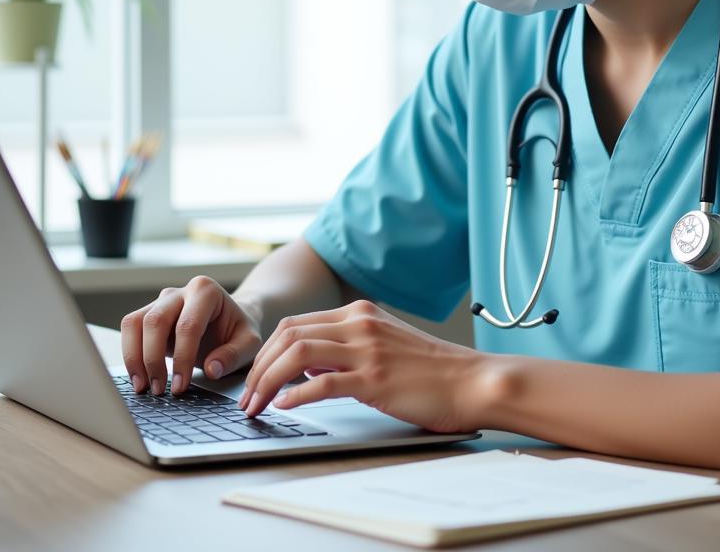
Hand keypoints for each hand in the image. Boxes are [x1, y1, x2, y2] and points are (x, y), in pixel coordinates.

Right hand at [120, 275, 262, 395]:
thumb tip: (211, 369)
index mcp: (206, 291)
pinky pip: (130, 330)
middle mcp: (180, 292)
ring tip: (143, 387)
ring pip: (135, 322)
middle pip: (155, 320)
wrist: (230, 320)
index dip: (182, 358)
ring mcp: (162, 302)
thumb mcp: (249, 343)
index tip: (181, 386)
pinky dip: (130, 354)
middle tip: (159, 390)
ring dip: (134, 357)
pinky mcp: (149, 315)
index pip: (188, 325)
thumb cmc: (238, 330)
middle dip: (153, 359)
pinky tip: (139, 377)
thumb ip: (234, 355)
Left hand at [238, 299, 485, 432]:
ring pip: (298, 354)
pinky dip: (297, 395)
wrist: (472, 381)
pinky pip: (324, 384)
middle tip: (247, 395)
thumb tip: (308, 368)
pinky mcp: (376, 378)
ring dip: (268, 380)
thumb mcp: (384, 346)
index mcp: (360, 313)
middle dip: (259, 366)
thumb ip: (347, 350)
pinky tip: (284, 407)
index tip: (255, 376)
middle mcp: (360, 324)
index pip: (296, 323)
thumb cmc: (432, 371)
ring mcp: (367, 349)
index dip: (267, 351)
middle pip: (289, 334)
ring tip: (257, 404)